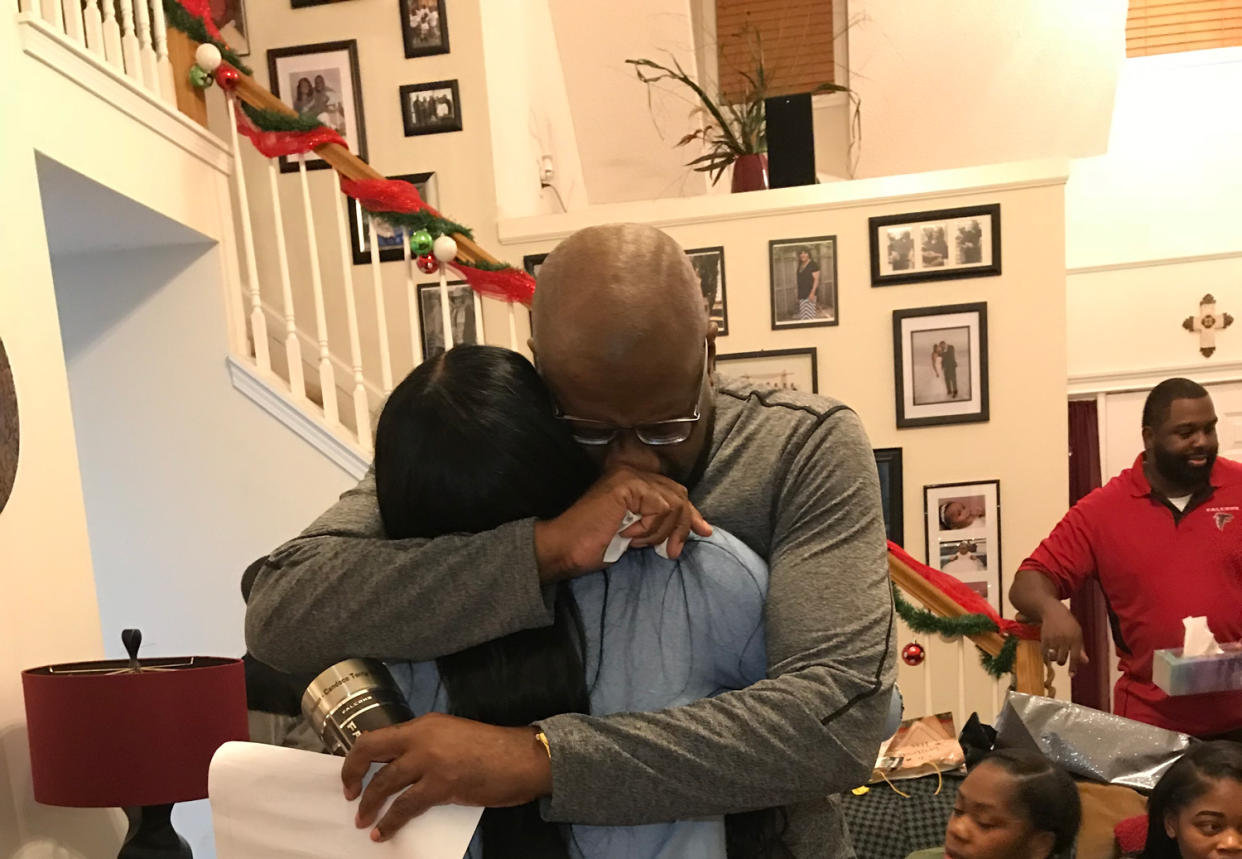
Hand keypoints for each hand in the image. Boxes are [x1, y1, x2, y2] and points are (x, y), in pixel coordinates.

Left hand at [341, 713, 550, 841]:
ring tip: (363, 821)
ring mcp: (431, 760)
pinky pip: (405, 806)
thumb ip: (426, 747)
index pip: (378, 736)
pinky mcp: (442, 784)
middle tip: (349, 795)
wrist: (522, 759)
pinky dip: (390, 821)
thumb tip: (401, 768)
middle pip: (372, 751)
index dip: (358, 757)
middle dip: (353, 775)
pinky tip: (382, 832)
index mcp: (425, 724)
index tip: (352, 774)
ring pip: (385, 782)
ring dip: (369, 804)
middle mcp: (422, 737)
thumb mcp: (452, 737)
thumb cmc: (492, 750)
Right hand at [534, 466, 711, 580]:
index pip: (674, 492)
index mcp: (633, 481)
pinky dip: (649, 528)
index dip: (691, 514)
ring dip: (659, 532)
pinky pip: (660, 508)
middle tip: (671, 551)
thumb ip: (660, 523)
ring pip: (673, 504)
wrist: (565, 548)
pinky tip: (628, 534)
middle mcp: (633, 472)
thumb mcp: (638, 532)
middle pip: (679, 495)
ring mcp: (630, 476)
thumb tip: (696, 527)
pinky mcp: (627, 485)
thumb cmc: (595, 545)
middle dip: (681, 526)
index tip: (704, 531)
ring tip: (636, 541)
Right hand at [1039, 605, 1088, 674]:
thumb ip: (1080, 649)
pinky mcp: (1044, 638)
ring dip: (1054, 658)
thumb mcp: (1078, 634)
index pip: (1075, 657)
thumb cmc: (1068, 624)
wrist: (1052, 611)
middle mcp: (1064, 639)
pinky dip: (1046, 655)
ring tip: (1055, 653)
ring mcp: (1053, 639)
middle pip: (1062, 659)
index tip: (1071, 675)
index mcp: (1075, 639)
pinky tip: (1048, 652)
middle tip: (1062, 659)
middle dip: (1062, 662)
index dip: (1073, 667)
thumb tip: (1085, 662)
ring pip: (1053, 657)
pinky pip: (1044, 653)